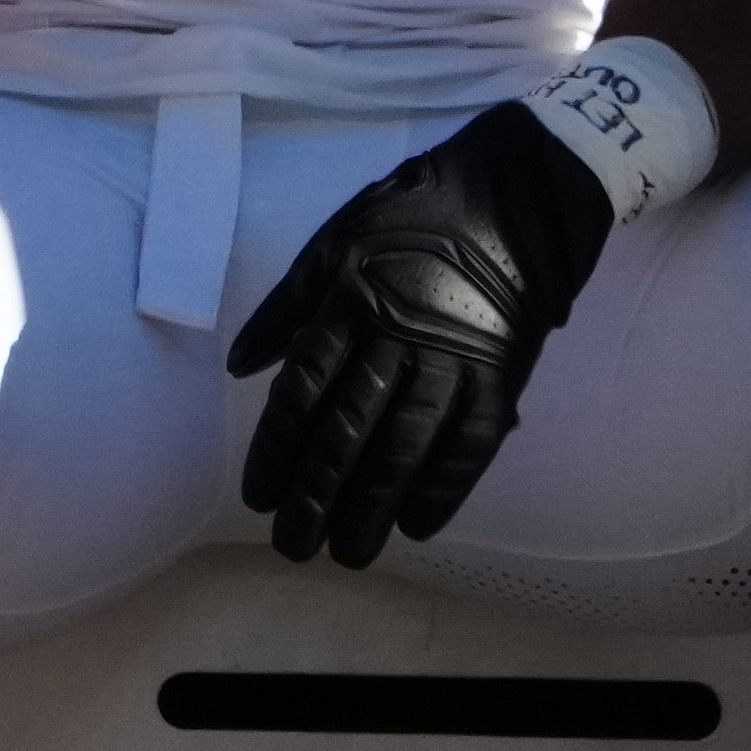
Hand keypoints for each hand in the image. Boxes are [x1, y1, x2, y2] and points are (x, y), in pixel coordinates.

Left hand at [228, 102, 616, 567]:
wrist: (512, 196)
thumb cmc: (410, 219)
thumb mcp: (333, 245)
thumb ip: (285, 310)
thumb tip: (238, 368)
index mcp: (348, 304)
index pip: (302, 392)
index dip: (276, 451)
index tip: (257, 497)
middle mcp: (397, 338)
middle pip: (347, 432)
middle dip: (315, 497)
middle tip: (292, 547)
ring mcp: (453, 360)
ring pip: (405, 448)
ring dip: (373, 508)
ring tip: (348, 553)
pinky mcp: (500, 375)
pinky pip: (471, 444)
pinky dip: (445, 489)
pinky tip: (418, 528)